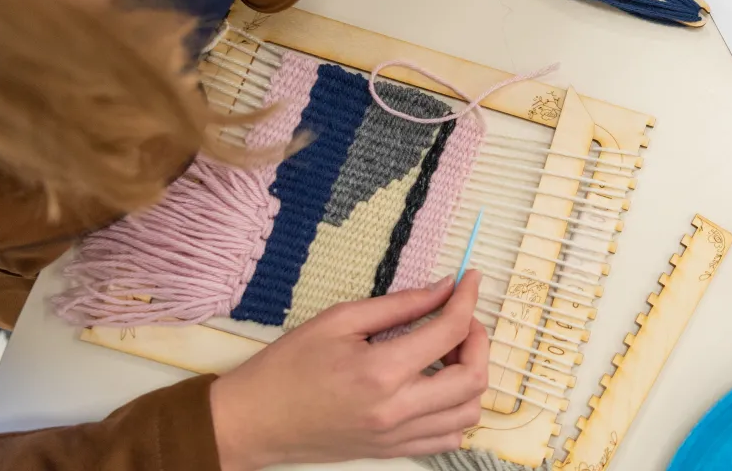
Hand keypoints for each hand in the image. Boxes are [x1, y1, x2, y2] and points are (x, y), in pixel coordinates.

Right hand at [210, 275, 489, 469]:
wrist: (253, 421)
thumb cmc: (286, 367)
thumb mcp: (339, 320)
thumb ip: (399, 305)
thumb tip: (443, 287)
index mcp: (380, 371)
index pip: (450, 331)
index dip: (467, 299)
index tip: (470, 281)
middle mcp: (396, 410)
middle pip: (473, 377)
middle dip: (479, 340)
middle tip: (461, 318)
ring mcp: (396, 436)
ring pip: (468, 412)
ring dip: (471, 377)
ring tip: (448, 353)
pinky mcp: (392, 450)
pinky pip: (449, 437)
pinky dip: (457, 410)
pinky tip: (438, 386)